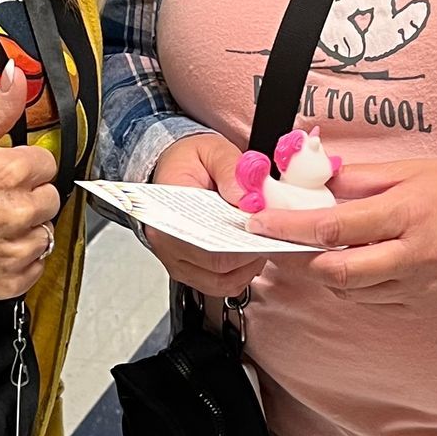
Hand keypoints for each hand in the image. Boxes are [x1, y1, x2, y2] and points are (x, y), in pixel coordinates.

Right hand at [0, 62, 58, 300]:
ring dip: (25, 230)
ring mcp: (14, 249)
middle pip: (50, 199)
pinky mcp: (9, 280)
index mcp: (9, 172)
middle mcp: (17, 212)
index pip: (47, 164)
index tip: (5, 175)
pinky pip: (35, 265)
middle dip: (27, 197)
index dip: (24, 167)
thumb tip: (17, 79)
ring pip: (45, 233)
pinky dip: (18, 259)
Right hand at [144, 131, 277, 300]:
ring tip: (260, 244)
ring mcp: (176, 259)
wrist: (174, 167)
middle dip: (249, 256)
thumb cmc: (190, 160)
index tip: (261, 230)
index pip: (207, 243)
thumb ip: (231, 170)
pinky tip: (248, 254)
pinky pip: (217, 284)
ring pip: (219, 282)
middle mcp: (167, 241)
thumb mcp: (213, 151)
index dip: (240, 244)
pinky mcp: (187, 268)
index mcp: (168, 210)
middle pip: (216, 267)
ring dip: (246, 269)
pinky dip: (238, 274)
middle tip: (269, 237)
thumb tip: (249, 199)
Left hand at [254, 155, 436, 310]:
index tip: (260, 222)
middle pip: (338, 272)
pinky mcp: (420, 307)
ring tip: (325, 250)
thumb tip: (307, 181)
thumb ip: (354, 179)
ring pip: (350, 292)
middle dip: (302, 260)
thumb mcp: (406, 171)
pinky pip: (371, 303)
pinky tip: (358, 265)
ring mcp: (418, 288)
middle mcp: (412, 257)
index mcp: (406, 215)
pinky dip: (354, 286)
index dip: (290, 227)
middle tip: (283, 244)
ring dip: (327, 273)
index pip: (335, 227)